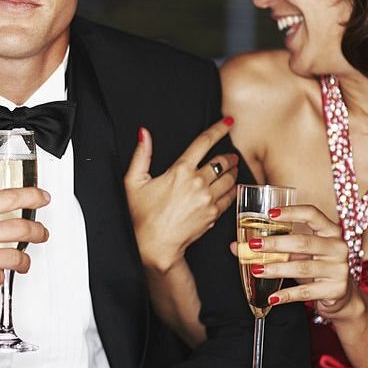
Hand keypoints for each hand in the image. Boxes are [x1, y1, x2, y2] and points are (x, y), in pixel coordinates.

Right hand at [125, 118, 238, 272]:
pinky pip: (230, 197)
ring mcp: (208, 199)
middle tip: (231, 154)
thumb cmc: (141, 215)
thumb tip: (144, 134)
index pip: (203, 142)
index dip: (218, 129)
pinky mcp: (214, 214)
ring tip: (233, 168)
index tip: (228, 122)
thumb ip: (141, 155)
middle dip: (228, 155)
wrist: (155, 245)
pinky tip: (232, 187)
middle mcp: (198, 182)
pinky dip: (233, 189)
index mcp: (180, 170)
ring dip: (233, 171)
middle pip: (222, 161)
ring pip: (229, 178)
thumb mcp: (134, 182)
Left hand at [237, 204, 357, 318]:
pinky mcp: (335, 290)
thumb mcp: (298, 253)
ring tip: (256, 269)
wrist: (341, 294)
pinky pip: (306, 292)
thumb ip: (273, 247)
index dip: (291, 212)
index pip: (312, 214)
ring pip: (302, 268)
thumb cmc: (315, 266)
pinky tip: (271, 297)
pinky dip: (286, 295)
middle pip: (303, 242)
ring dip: (276, 269)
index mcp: (330, 231)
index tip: (270, 214)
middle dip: (275, 243)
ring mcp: (339, 269)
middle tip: (253, 245)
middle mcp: (338, 247)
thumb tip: (237, 246)